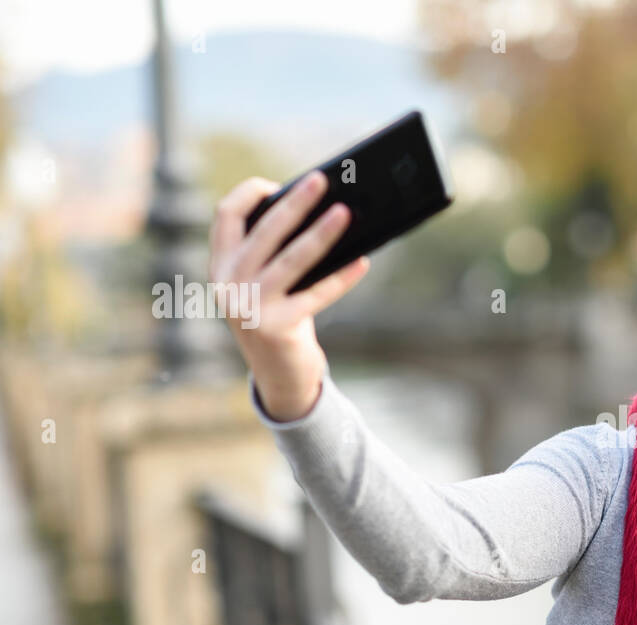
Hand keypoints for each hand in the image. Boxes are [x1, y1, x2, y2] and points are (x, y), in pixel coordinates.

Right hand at [208, 172, 370, 419]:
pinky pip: (318, 294)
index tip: (279, 184)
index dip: (252, 194)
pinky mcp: (278, 329)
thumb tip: (322, 211)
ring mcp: (251, 308)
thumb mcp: (264, 284)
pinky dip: (343, 276)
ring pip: (292, 259)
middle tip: (322, 181)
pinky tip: (362, 261)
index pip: (226, 215)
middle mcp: (228, 285)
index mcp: (220, 267)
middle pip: (265, 231)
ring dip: (323, 233)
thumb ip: (275, 253)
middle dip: (296, 202)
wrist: (279, 377)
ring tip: (345, 212)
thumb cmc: (279, 318)